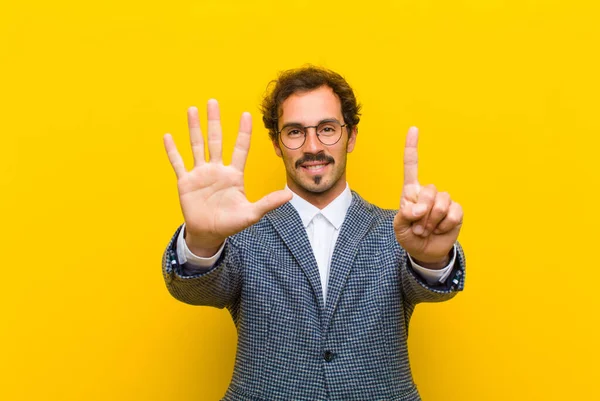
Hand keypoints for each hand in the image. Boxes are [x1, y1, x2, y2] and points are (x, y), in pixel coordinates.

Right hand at [163, 100, 291, 254]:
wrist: (209, 234)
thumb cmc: (230, 223)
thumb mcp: (251, 214)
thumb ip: (268, 203)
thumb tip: (290, 195)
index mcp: (233, 174)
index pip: (240, 148)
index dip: (243, 132)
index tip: (246, 114)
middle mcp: (217, 169)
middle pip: (215, 140)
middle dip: (214, 121)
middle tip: (213, 101)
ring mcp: (200, 174)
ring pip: (197, 146)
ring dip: (194, 128)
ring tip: (192, 109)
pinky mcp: (186, 182)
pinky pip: (178, 163)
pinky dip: (173, 151)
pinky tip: (168, 137)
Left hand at [393, 127, 462, 266]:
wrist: (425, 252)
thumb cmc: (410, 236)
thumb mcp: (400, 227)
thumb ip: (404, 215)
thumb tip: (418, 209)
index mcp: (411, 192)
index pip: (411, 167)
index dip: (412, 148)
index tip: (413, 128)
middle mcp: (428, 193)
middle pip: (429, 190)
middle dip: (422, 212)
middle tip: (418, 227)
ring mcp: (444, 201)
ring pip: (441, 202)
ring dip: (432, 221)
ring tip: (427, 230)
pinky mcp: (456, 211)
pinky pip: (453, 213)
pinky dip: (444, 225)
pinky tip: (440, 230)